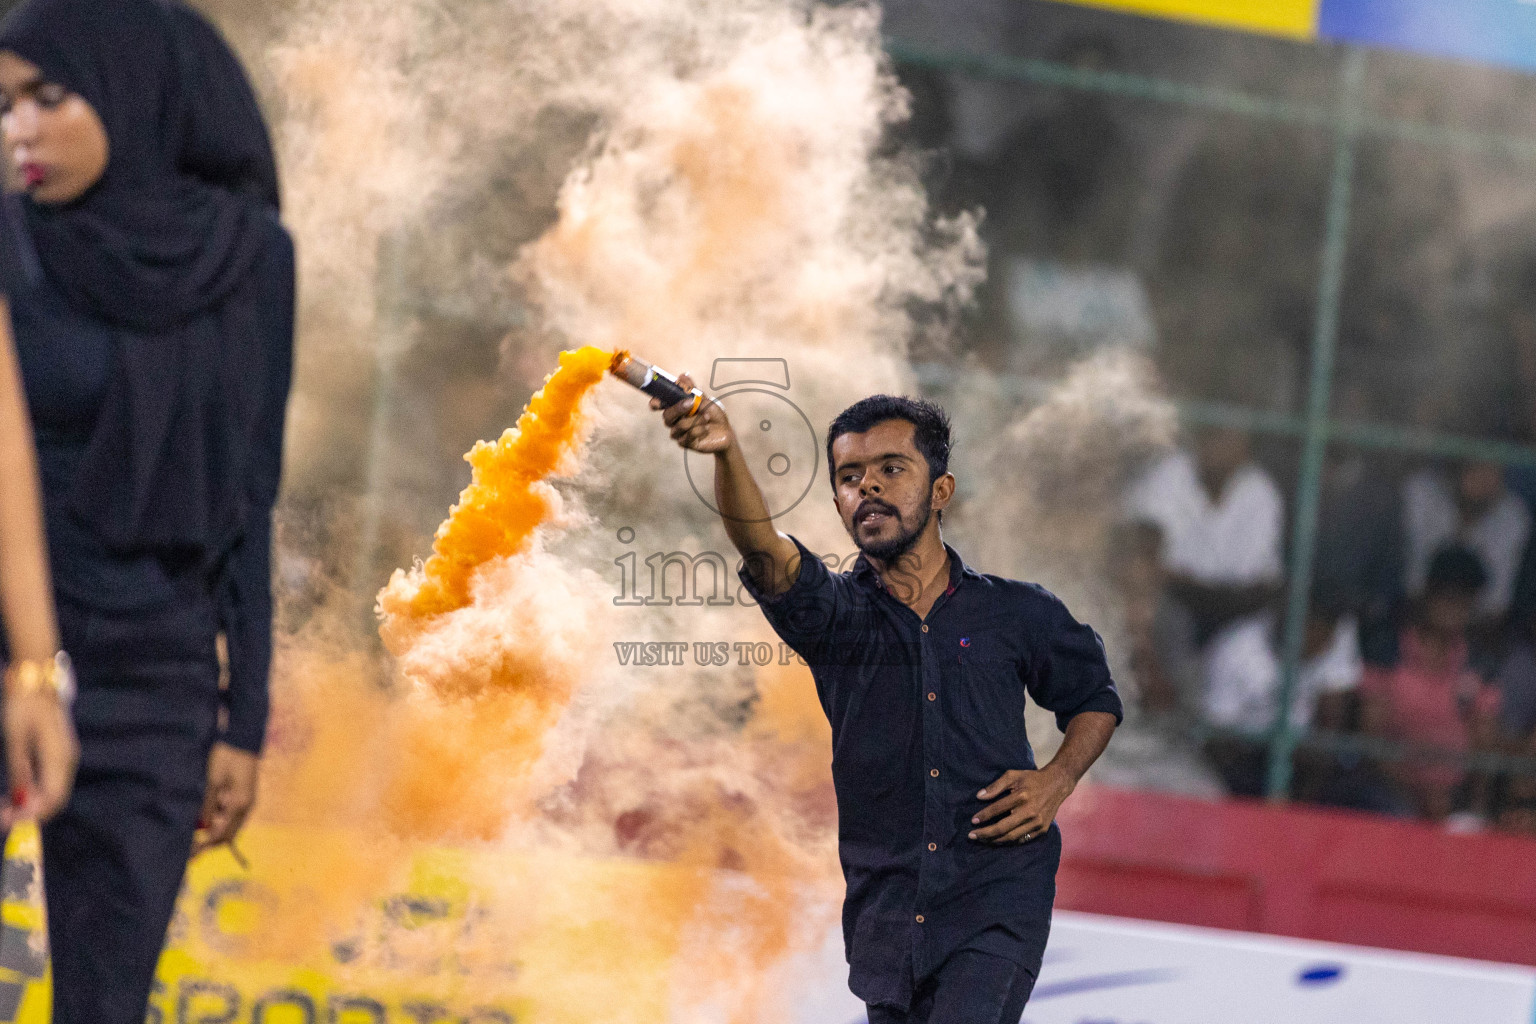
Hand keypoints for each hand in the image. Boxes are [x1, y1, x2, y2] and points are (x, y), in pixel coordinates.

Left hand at [2, 690, 77, 827]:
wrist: (36, 681)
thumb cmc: (23, 706)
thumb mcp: (15, 739)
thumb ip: (19, 770)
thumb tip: (19, 800)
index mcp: (58, 757)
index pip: (52, 798)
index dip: (32, 816)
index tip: (7, 823)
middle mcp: (67, 760)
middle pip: (56, 799)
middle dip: (31, 813)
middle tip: (3, 818)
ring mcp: (65, 756)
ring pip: (54, 792)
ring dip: (33, 804)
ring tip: (6, 808)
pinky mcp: (60, 753)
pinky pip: (52, 781)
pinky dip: (36, 793)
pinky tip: (18, 793)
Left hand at [192, 742, 258, 858]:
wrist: (241, 740)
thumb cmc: (226, 758)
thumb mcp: (213, 782)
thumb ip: (207, 805)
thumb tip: (200, 827)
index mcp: (239, 804)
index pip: (223, 833)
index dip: (207, 844)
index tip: (193, 852)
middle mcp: (246, 806)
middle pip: (229, 833)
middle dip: (212, 840)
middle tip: (193, 847)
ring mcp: (247, 801)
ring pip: (230, 824)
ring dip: (215, 827)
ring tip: (198, 822)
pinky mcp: (244, 796)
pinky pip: (231, 814)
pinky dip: (219, 817)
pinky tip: (209, 811)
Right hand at [652, 373, 733, 453]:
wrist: (725, 431)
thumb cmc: (713, 413)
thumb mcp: (704, 400)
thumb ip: (692, 390)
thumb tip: (683, 375)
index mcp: (676, 407)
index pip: (659, 405)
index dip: (655, 403)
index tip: (656, 402)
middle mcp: (674, 420)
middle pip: (666, 416)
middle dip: (678, 408)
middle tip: (691, 403)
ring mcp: (678, 432)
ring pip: (678, 427)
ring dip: (694, 420)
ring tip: (707, 417)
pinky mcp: (685, 443)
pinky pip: (685, 437)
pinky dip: (697, 431)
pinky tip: (706, 429)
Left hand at [967, 766, 1074, 844]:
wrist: (1057, 784)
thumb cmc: (1032, 779)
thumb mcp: (1013, 775)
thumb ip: (996, 786)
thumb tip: (979, 796)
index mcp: (1022, 796)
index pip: (997, 809)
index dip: (983, 816)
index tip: (972, 821)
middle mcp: (1030, 811)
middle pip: (1003, 828)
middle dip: (985, 833)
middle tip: (971, 836)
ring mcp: (1037, 823)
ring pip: (1011, 837)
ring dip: (994, 840)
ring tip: (982, 840)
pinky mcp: (1042, 830)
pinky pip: (1022, 840)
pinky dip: (1009, 841)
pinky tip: (998, 840)